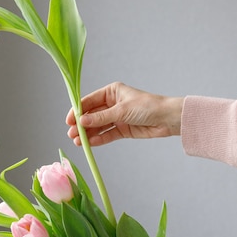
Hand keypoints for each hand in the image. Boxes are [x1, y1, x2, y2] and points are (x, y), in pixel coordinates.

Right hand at [66, 82, 183, 145]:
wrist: (167, 119)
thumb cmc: (147, 107)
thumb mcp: (121, 110)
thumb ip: (101, 117)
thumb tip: (82, 121)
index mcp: (112, 92)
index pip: (89, 101)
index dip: (78, 110)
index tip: (69, 120)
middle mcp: (112, 104)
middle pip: (92, 115)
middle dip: (81, 125)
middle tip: (72, 134)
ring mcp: (117, 117)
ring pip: (98, 126)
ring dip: (88, 134)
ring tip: (78, 142)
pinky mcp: (123, 130)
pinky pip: (107, 134)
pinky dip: (99, 139)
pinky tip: (89, 144)